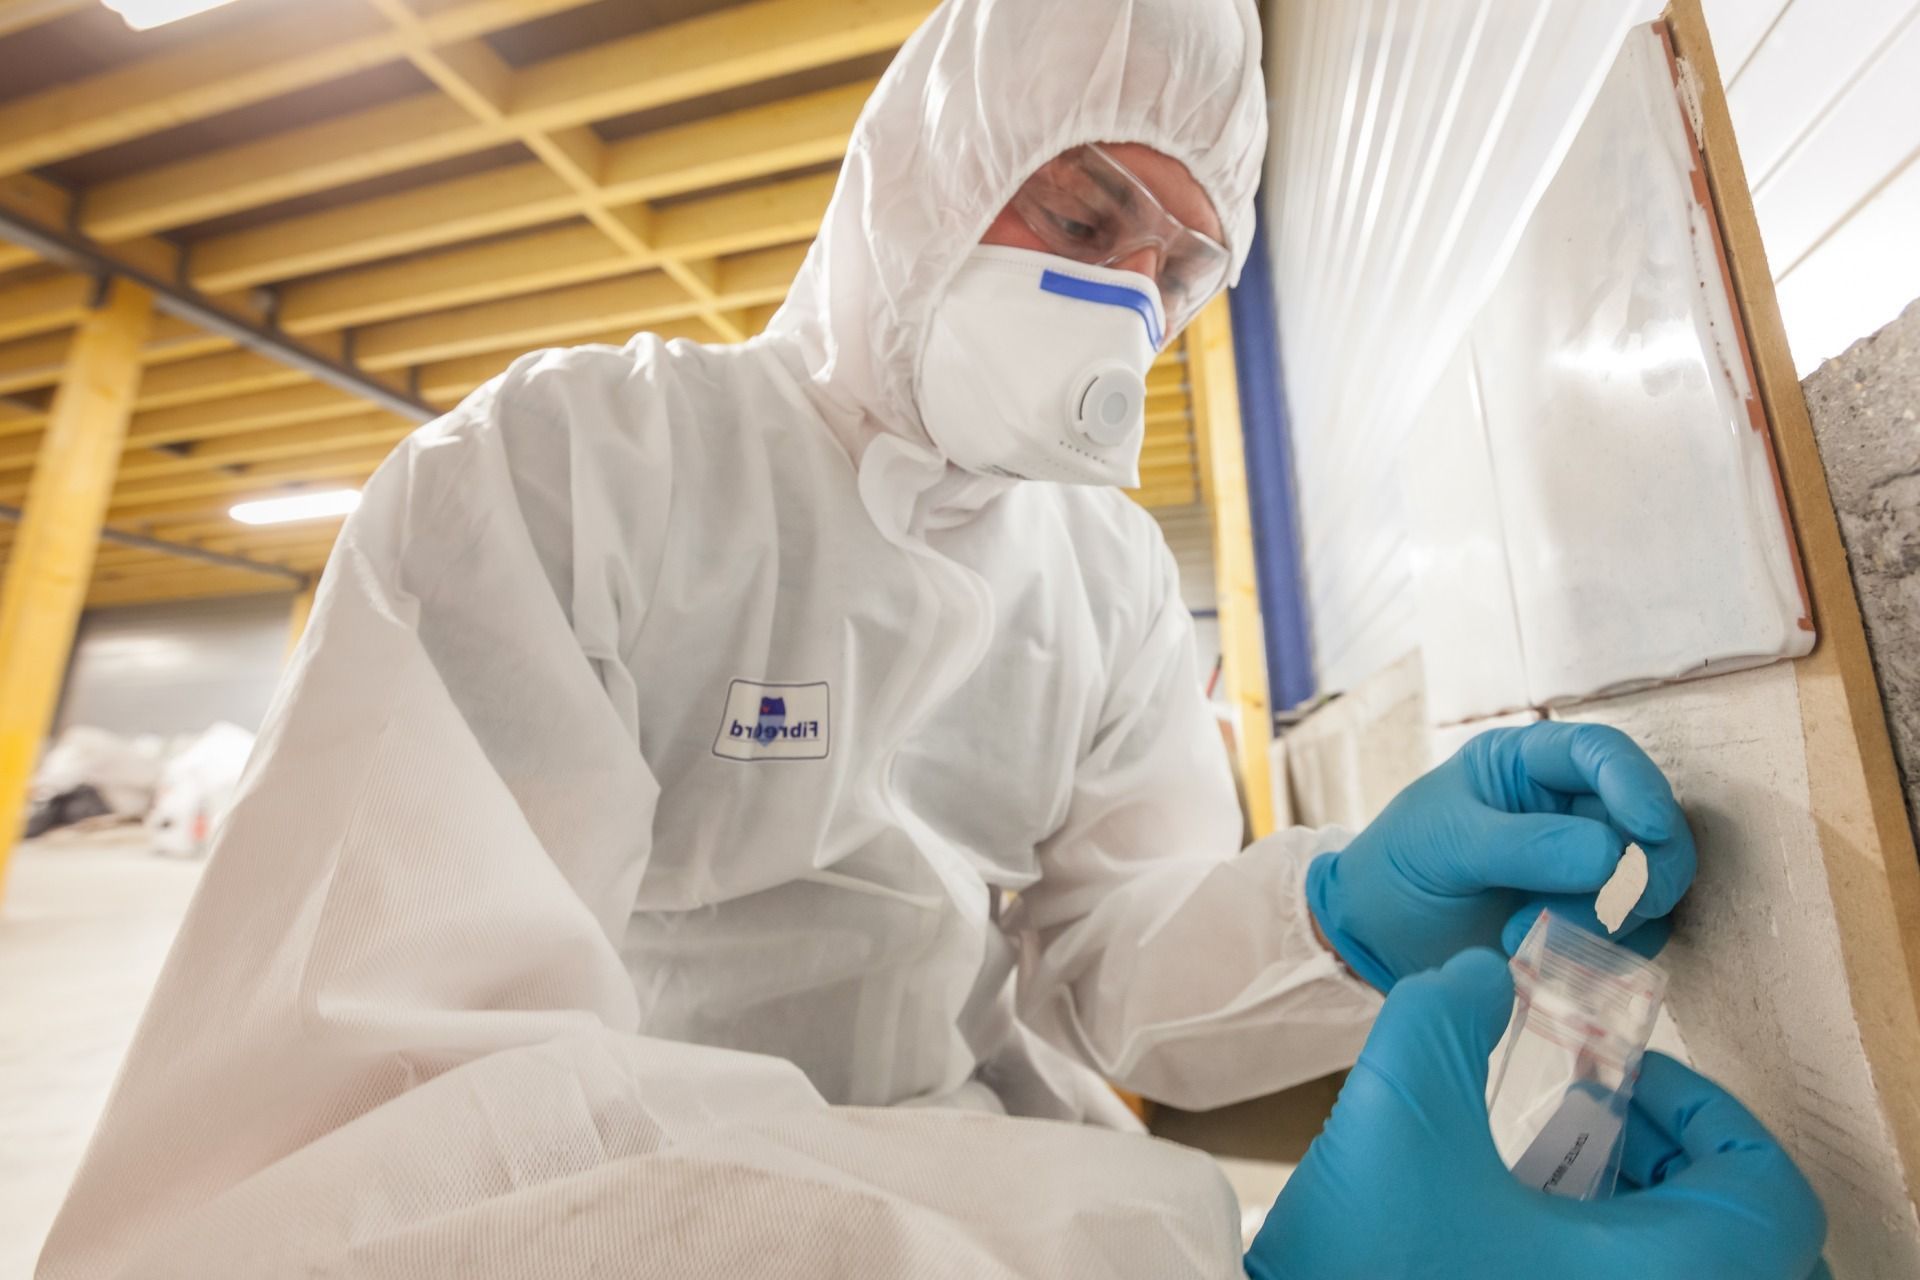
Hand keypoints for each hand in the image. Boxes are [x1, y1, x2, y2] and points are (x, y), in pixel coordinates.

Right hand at [1245, 950, 1827, 1279]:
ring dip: (1643, 1217)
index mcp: (1669, 1275)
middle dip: (1677, 1166)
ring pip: (1693, 1275)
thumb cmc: (1367, 1264)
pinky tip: (1508, 1232)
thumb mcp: (1399, 1110)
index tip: (1619, 1084)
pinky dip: (1605, 1261)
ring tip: (1542, 1178)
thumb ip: (1446, 1015)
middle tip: (1592, 1128)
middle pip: (1750, 1243)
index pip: (1770, 1191)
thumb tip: (1483, 977)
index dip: (1709, 1115)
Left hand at [1305, 722, 1695, 988]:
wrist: (1376, 937)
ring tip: (1529, 939)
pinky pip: (1634, 940)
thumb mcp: (1448, 843)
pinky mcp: (1591, 924)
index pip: (1604, 754)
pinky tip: (1544, 964)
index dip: (1638, 786)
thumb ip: (1527, 845)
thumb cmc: (1401, 866)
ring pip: (1649, 888)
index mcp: (1531, 763)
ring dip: (1606, 922)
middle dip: (1635, 871)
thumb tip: (1614, 857)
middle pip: (1651, 827)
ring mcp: (1587, 868)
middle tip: (1596, 910)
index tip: (1648, 829)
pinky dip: (1605, 956)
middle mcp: (1571, 809)